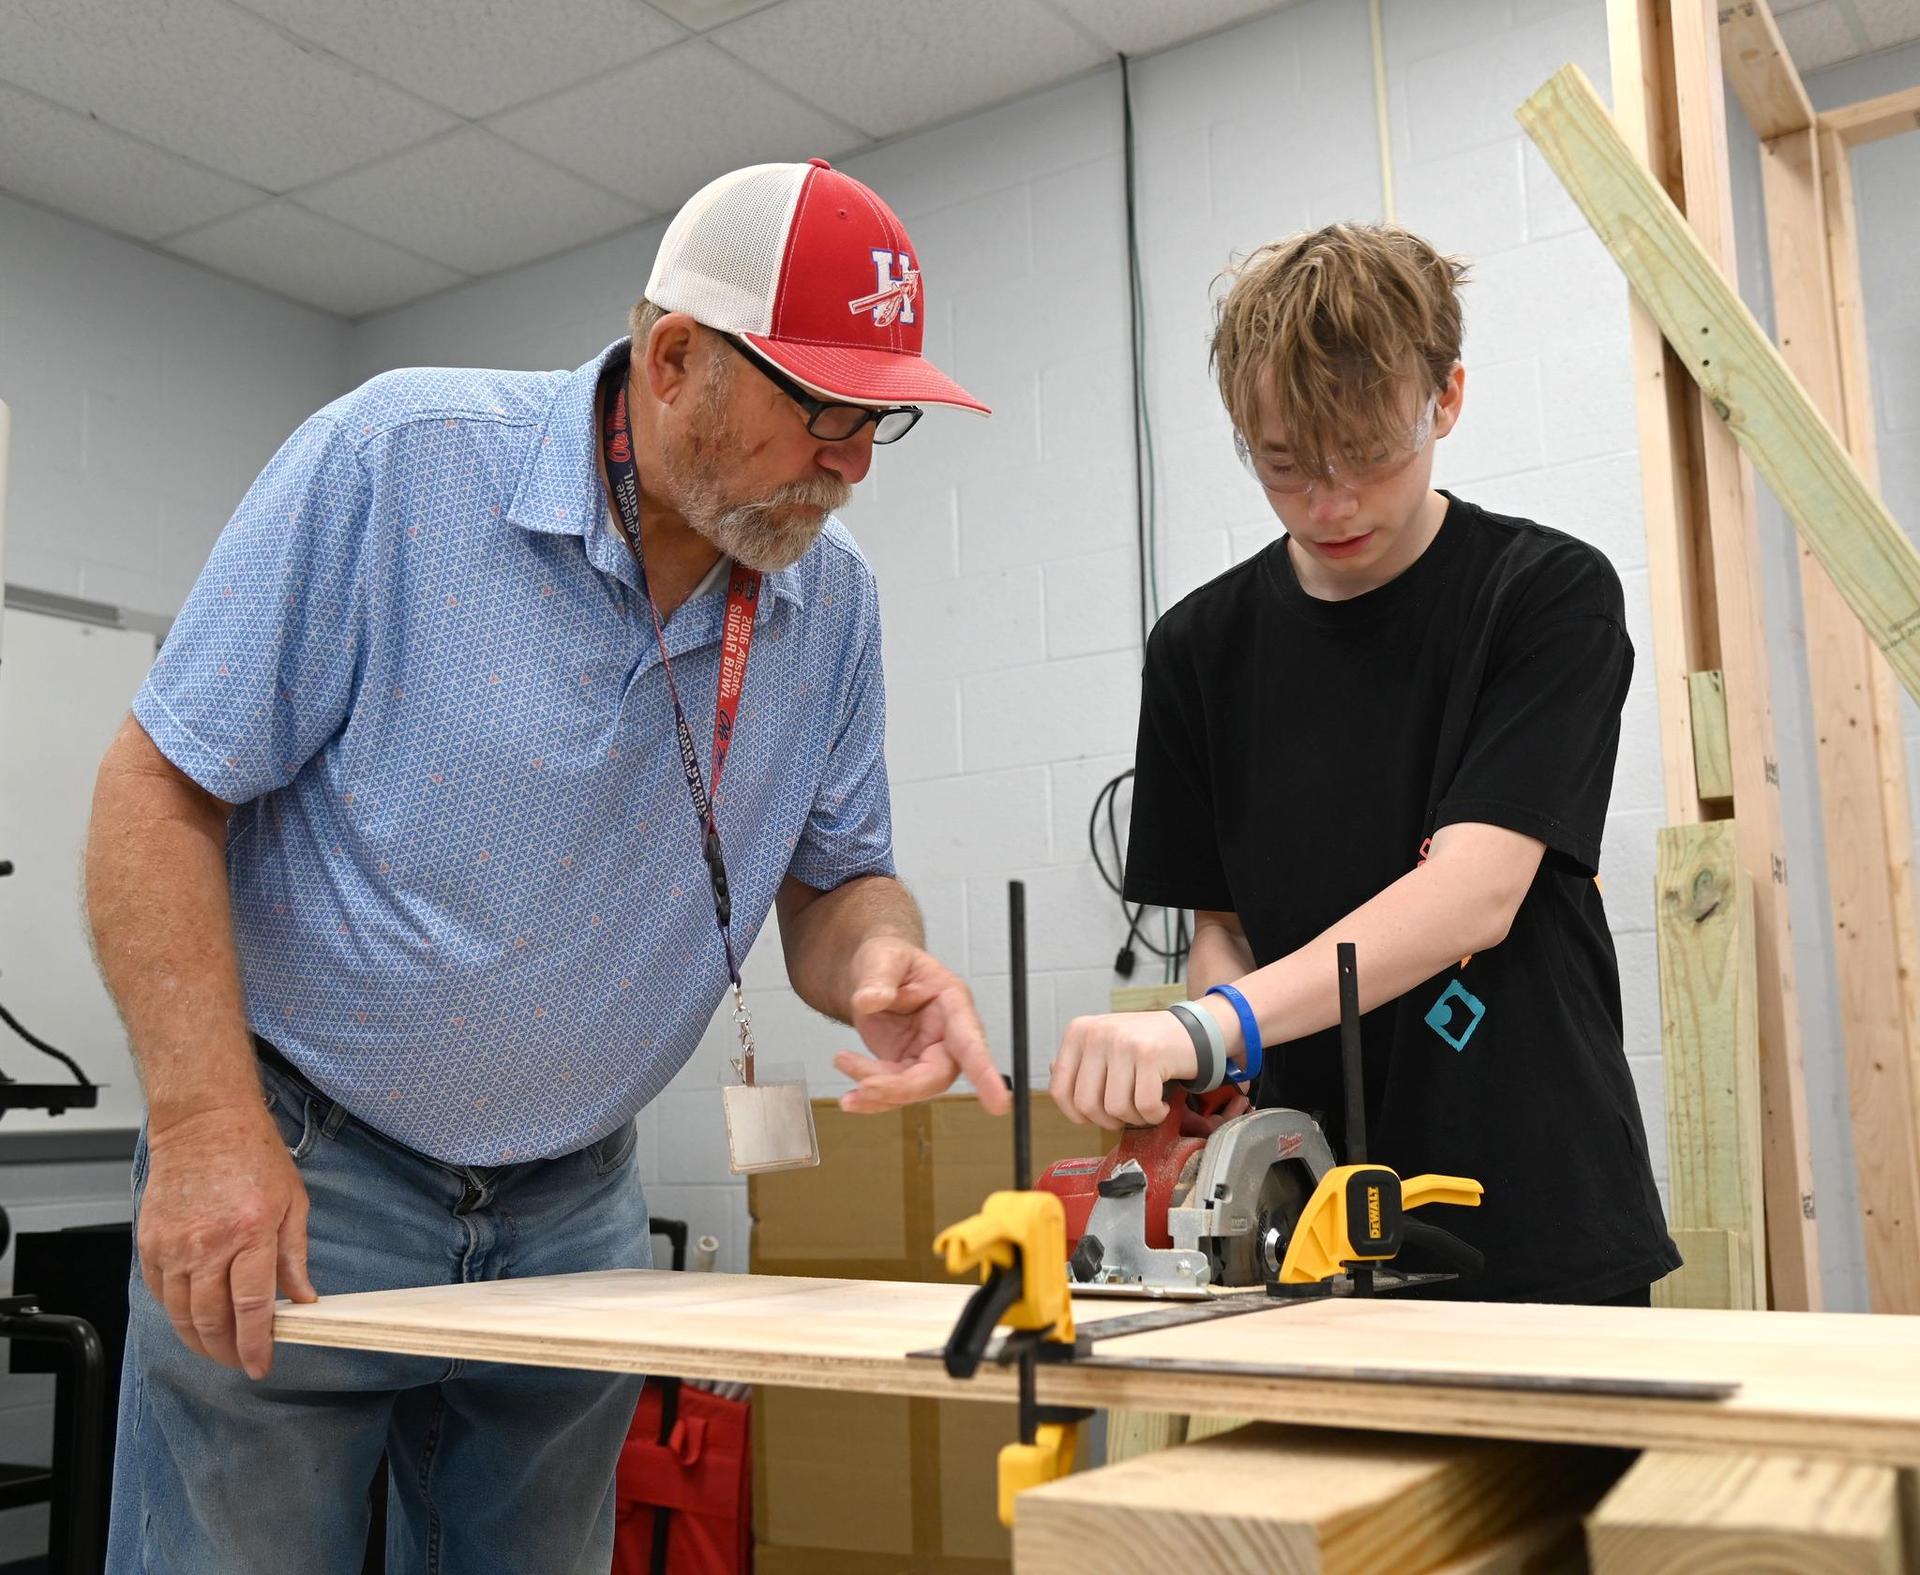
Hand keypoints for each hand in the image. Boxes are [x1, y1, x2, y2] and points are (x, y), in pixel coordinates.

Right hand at [139, 1103, 317, 1379]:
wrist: (205, 1122)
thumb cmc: (253, 1155)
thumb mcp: (293, 1202)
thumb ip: (294, 1257)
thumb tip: (303, 1299)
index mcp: (250, 1234)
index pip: (251, 1307)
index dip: (255, 1344)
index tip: (261, 1364)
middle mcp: (208, 1244)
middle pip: (211, 1319)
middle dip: (226, 1351)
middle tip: (239, 1362)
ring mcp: (174, 1245)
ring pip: (180, 1314)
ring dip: (199, 1340)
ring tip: (217, 1349)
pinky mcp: (150, 1242)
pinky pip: (159, 1292)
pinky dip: (175, 1313)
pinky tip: (192, 1318)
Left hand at [832, 937, 1011, 1114]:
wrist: (872, 973)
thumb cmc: (888, 959)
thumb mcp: (883, 957)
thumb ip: (878, 978)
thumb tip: (869, 1000)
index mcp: (953, 1003)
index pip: (971, 1040)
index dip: (984, 1072)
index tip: (998, 1103)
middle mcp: (947, 1035)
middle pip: (937, 1076)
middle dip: (901, 1088)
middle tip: (865, 1087)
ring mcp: (928, 1054)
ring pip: (911, 1088)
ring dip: (878, 1091)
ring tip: (843, 1062)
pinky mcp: (906, 1066)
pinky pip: (893, 1091)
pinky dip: (870, 1097)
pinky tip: (850, 1096)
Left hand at [1048, 1010, 1203, 1129]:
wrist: (1192, 1031)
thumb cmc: (1146, 1046)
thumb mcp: (1105, 1046)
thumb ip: (1080, 1062)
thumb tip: (1054, 1075)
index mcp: (1079, 1032)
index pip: (1059, 1089)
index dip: (1077, 1114)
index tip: (1096, 1116)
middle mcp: (1097, 1034)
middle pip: (1086, 1104)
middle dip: (1108, 1121)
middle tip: (1126, 1114)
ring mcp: (1123, 1043)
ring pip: (1116, 1108)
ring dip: (1135, 1119)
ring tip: (1146, 1107)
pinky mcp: (1150, 1054)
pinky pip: (1144, 1106)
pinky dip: (1155, 1115)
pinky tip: (1162, 1105)